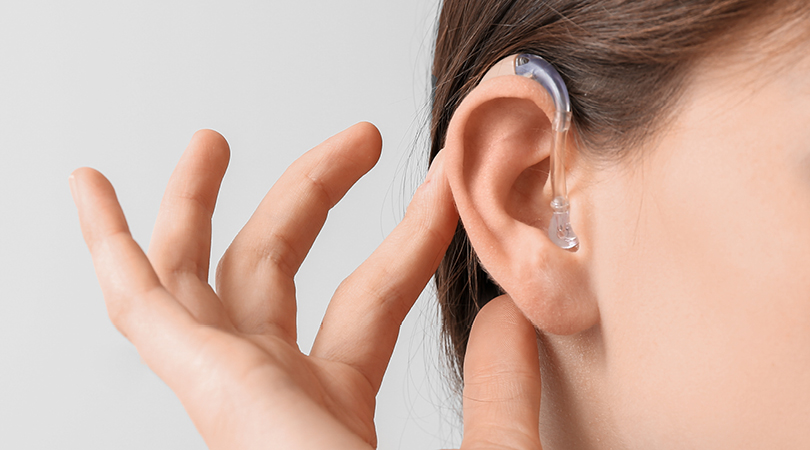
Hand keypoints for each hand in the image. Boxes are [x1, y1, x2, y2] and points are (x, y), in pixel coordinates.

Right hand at [70, 123, 543, 448]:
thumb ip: (500, 391)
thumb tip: (508, 312)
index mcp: (329, 414)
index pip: (370, 299)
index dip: (411, 237)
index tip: (446, 188)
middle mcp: (270, 401)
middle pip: (275, 275)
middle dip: (309, 195)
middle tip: (358, 137)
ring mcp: (230, 395)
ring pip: (198, 278)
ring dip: (195, 206)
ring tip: (212, 142)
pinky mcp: (206, 393)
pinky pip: (142, 308)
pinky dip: (113, 245)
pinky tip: (96, 188)